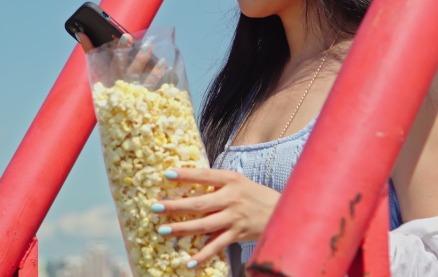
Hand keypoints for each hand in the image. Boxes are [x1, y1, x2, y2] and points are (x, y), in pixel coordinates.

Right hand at [77, 32, 167, 86]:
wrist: (128, 119)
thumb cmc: (117, 90)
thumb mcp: (104, 75)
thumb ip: (92, 52)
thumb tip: (81, 33)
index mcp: (106, 78)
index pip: (96, 62)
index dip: (90, 49)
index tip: (86, 34)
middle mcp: (117, 83)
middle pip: (118, 66)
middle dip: (121, 51)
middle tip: (127, 37)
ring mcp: (131, 90)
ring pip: (136, 73)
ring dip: (141, 59)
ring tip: (148, 45)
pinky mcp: (144, 95)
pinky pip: (151, 83)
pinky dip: (157, 73)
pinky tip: (163, 62)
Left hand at [153, 167, 280, 266]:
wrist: (281, 211)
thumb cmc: (253, 194)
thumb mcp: (236, 181)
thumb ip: (215, 183)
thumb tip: (186, 181)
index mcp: (230, 180)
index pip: (204, 176)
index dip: (186, 175)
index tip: (167, 174)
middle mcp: (231, 198)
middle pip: (199, 203)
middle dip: (175, 206)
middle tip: (155, 208)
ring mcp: (234, 218)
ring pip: (204, 225)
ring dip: (182, 229)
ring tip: (163, 231)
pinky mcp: (238, 234)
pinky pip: (217, 246)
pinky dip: (203, 256)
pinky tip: (189, 262)